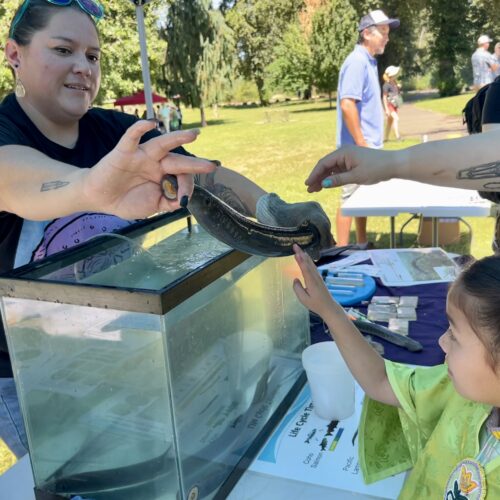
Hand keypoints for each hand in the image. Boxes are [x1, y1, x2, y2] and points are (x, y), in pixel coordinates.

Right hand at [83, 121, 215, 219]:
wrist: (100, 199)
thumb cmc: (127, 200)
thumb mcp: (153, 206)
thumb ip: (169, 202)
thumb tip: (183, 200)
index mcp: (164, 176)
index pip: (182, 177)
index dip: (185, 188)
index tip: (182, 200)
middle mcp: (156, 163)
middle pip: (178, 161)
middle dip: (195, 163)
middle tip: (212, 165)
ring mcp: (141, 156)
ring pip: (162, 144)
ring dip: (178, 138)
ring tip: (194, 135)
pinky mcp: (124, 152)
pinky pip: (132, 137)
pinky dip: (140, 129)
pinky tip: (152, 123)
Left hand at [255, 193, 334, 249]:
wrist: (273, 209)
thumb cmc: (279, 223)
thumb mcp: (291, 235)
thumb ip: (305, 245)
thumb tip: (317, 257)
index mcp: (310, 211)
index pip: (323, 226)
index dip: (325, 239)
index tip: (324, 249)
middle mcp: (315, 207)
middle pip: (326, 224)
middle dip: (325, 237)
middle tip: (322, 249)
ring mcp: (315, 206)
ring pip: (325, 222)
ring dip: (324, 233)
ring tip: (320, 245)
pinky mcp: (314, 207)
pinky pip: (321, 219)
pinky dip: (321, 229)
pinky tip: (318, 238)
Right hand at [292, 244, 342, 318]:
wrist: (329, 307)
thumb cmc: (316, 304)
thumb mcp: (304, 300)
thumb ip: (297, 289)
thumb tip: (295, 279)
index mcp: (311, 282)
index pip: (305, 269)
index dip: (300, 260)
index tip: (296, 253)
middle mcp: (315, 277)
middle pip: (308, 263)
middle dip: (301, 253)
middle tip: (295, 245)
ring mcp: (318, 277)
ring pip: (311, 263)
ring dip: (304, 255)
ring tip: (299, 249)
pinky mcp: (318, 277)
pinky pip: (312, 266)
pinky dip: (308, 260)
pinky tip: (306, 257)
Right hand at [305, 145, 400, 192]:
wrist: (393, 165)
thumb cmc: (376, 169)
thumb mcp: (356, 176)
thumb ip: (338, 180)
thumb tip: (323, 184)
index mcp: (343, 152)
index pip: (324, 164)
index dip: (314, 174)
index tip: (307, 184)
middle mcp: (343, 153)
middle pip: (326, 166)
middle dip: (317, 178)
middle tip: (309, 189)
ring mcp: (348, 158)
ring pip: (331, 169)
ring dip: (323, 179)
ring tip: (315, 190)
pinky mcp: (352, 163)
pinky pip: (338, 170)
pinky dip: (332, 178)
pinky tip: (327, 185)